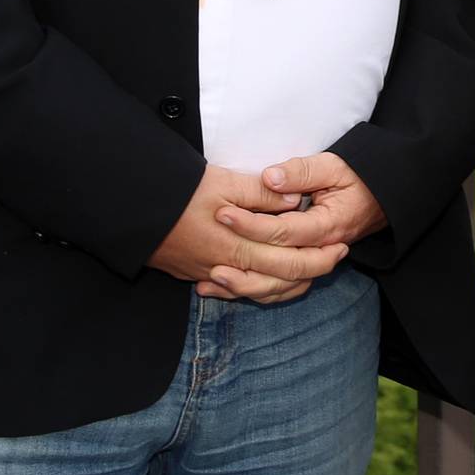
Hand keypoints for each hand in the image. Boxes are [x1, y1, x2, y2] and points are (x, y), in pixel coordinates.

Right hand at [149, 165, 344, 303]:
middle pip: (279, 280)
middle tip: (336, 258)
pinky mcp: (194, 275)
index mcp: (238, 246)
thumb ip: (263, 195)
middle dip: (312, 271)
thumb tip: (294, 202)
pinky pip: (235, 291)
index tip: (341, 247)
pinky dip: (258, 289)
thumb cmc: (181, 192)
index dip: (319, 257)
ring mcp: (209, 275)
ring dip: (287, 284)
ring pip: (258, 291)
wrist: (133, 210)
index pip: (289, 261)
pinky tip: (268, 282)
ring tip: (310, 272)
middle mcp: (226, 268)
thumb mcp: (225, 183)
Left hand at [205, 152, 387, 299]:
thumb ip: (302, 171)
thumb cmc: (355, 178)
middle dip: (241, 256)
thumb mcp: (333, 166)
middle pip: (278, 266)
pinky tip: (223, 290)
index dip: (251, 224)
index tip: (223, 213)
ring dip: (242, 286)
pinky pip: (278, 291)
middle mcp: (321, 251)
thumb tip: (270, 178)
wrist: (379, 199)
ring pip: (277, 288)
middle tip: (210, 244)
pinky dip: (250, 293)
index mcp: (328, 226)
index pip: (284, 231)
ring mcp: (313, 265)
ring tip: (209, 279)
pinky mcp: (305, 270)